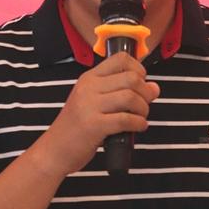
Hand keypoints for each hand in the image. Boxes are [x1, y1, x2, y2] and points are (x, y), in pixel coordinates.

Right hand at [36, 52, 159, 177]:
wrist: (54, 150)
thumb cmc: (77, 127)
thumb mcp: (92, 102)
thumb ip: (120, 92)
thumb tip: (154, 87)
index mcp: (89, 78)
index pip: (121, 58)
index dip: (139, 69)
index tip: (141, 84)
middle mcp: (88, 88)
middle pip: (131, 78)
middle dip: (146, 92)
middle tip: (144, 104)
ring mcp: (89, 106)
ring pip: (130, 97)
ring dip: (143, 109)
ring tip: (140, 117)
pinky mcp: (94, 126)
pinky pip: (126, 119)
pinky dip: (139, 123)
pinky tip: (138, 127)